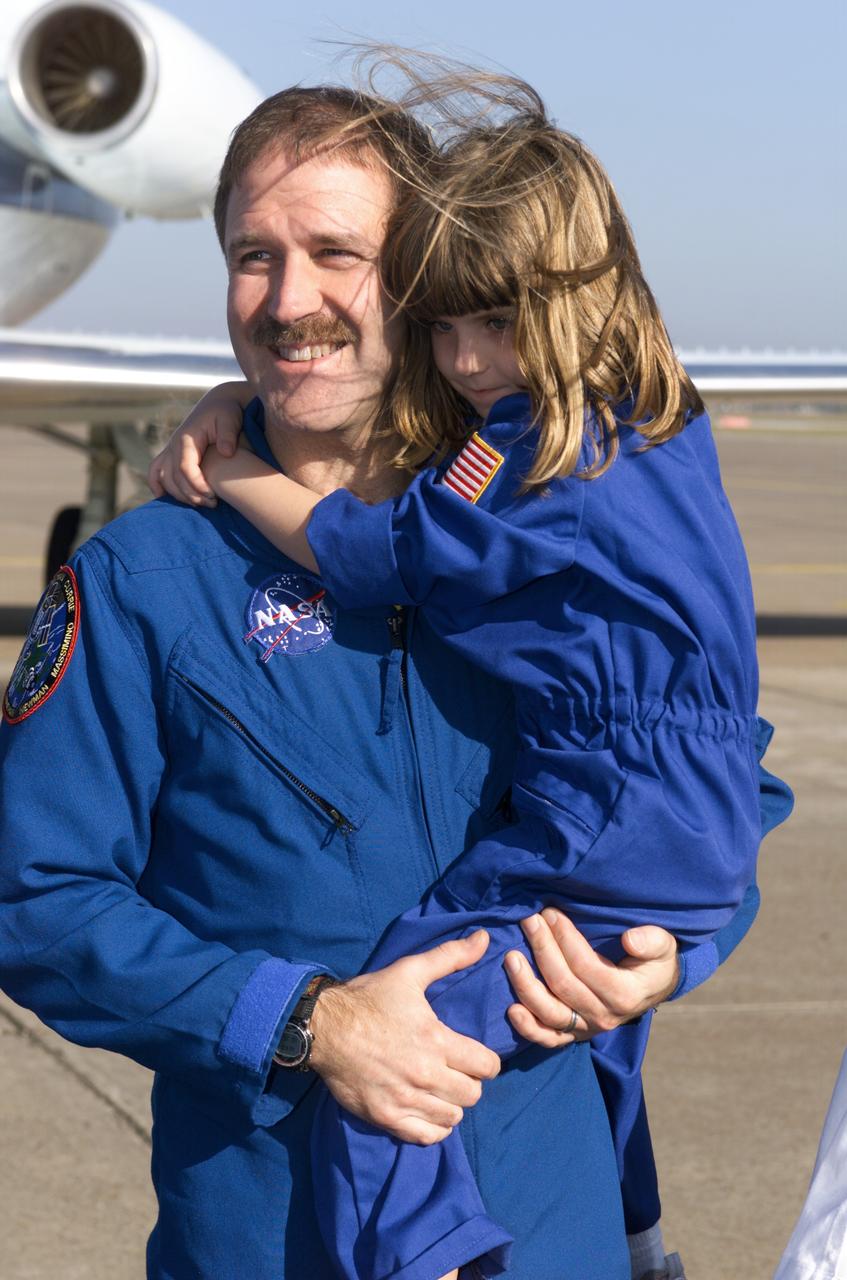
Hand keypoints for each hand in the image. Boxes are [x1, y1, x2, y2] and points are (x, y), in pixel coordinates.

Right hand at [147, 381, 247, 506]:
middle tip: (213, 504)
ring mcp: (170, 449)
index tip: (213, 496)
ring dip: (178, 495)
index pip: (185, 468)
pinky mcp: (172, 453)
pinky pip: (156, 471)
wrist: (219, 403)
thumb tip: (226, 452)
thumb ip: (228, 434)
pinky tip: (166, 499)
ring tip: (201, 504)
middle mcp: (174, 445)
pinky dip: (157, 486)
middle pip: (173, 478)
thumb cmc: (227, 412)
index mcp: (186, 438)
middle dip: (191, 495)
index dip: (196, 485)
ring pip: (163, 478)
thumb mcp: (230, 418)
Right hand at [310, 930, 500, 1145]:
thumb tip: (484, 938)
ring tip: (440, 1089)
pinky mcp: (386, 1117)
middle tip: (455, 1070)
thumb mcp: (409, 971)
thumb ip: (450, 956)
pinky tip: (427, 1109)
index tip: (472, 1054)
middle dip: (469, 1081)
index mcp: (436, 1041)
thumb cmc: (369, 999)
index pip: (487, 1066)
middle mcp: (425, 1075)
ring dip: (451, 1104)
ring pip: (453, 1117)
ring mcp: (405, 1100)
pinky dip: (433, 1127)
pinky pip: (427, 1136)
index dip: (485, 1060)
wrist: (324, 1028)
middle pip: (473, 1095)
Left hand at [505, 909, 678, 1047]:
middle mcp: (604, 1016)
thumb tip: (630, 939)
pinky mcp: (574, 1034)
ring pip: (549, 1012)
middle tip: (529, 921)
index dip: (565, 938)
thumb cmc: (654, 961)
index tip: (549, 913)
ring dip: (526, 984)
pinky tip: (511, 1010)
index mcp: (625, 994)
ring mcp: (587, 1029)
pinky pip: (548, 1038)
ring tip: (511, 956)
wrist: (655, 988)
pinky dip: (528, 1028)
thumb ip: (651, 941)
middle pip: (563, 984)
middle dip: (543, 949)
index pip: (586, 966)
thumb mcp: (663, 945)